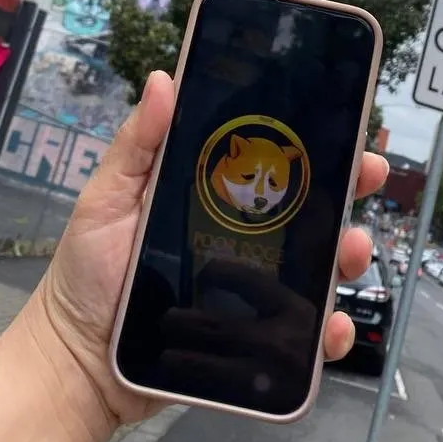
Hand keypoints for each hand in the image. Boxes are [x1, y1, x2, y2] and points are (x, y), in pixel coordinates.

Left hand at [31, 71, 387, 433]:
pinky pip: (302, 337)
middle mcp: (243, 242)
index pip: (273, 165)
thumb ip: (138, 145)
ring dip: (348, 255)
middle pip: (310, 212)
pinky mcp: (254, 343)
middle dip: (348, 190)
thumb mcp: (107, 199)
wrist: (77, 363)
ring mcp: (253, 295)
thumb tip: (163, 79)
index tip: (344, 126)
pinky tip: (331, 326)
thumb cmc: (88, 274)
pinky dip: (327, 333)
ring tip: (350, 251)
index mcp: (214, 201)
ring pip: (318, 270)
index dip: (313, 144)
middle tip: (364, 175)